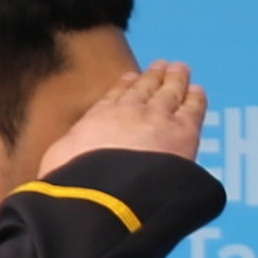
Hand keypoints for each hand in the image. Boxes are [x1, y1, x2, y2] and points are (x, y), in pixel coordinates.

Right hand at [40, 60, 205, 175]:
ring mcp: (157, 119)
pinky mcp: (183, 133)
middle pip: (144, 89)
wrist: (107, 192)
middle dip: (153, 77)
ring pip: (169, 94)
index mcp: (97, 120)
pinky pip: (192, 109)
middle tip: (161, 66)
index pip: (114, 99)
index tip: (130, 77)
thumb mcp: (58, 163)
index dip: (124, 87)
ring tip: (180, 69)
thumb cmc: (75, 183)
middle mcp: (128, 113)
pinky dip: (196, 99)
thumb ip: (68, 155)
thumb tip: (66, 159)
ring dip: (175, 80)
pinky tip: (199, 91)